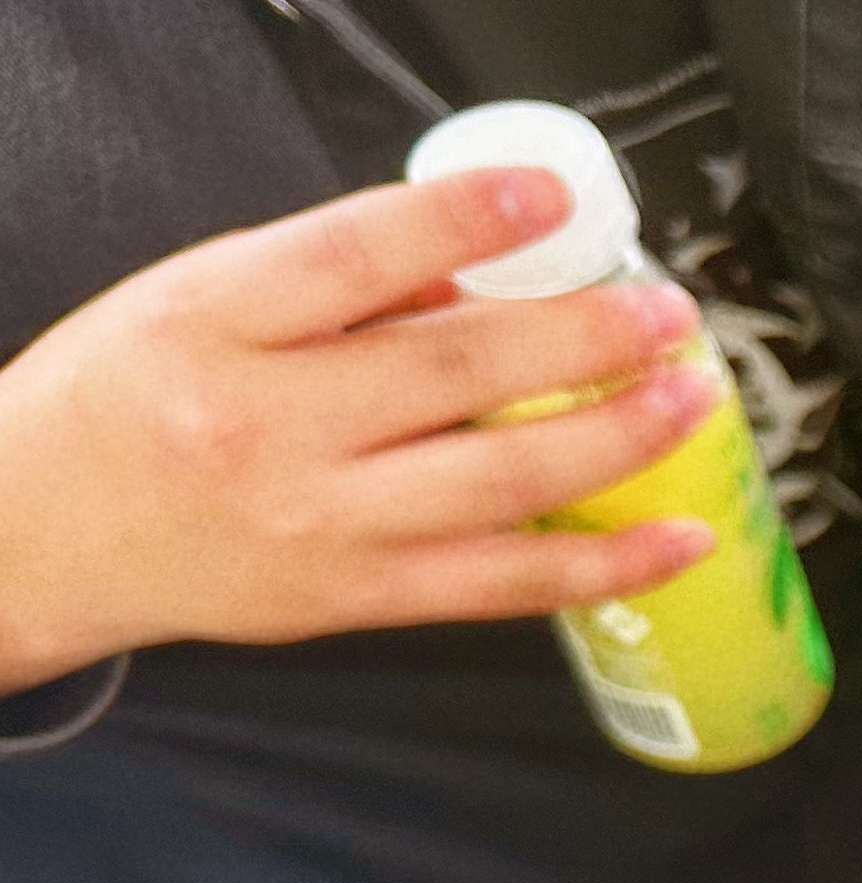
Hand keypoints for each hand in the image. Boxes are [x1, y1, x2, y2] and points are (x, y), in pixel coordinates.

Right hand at [0, 170, 722, 694]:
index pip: (356, 254)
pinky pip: (505, 585)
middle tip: (667, 314)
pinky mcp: (357, 599)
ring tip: (690, 397)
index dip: (467, 220)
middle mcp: (270, 425)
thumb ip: (332, 281)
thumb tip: (474, 265)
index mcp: (219, 322)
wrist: (44, 531)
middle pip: (458, 371)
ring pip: (502, 479)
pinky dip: (605, 564)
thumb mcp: (198, 299)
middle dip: (586, 337)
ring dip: (620, 437)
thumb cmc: (127, 398)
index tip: (555, 198)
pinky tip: (680, 539)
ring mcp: (320, 521)